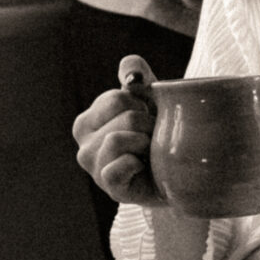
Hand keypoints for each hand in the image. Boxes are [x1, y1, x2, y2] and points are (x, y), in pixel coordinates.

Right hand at [72, 55, 161, 205]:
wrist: (175, 170)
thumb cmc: (157, 129)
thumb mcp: (148, 94)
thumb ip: (136, 72)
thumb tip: (132, 78)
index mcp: (87, 120)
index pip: (117, 99)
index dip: (141, 105)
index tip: (144, 117)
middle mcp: (83, 145)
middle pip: (125, 117)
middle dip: (148, 124)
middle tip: (150, 137)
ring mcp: (94, 168)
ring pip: (118, 140)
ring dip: (145, 143)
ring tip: (148, 151)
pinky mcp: (108, 187)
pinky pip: (119, 167)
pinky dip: (137, 164)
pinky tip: (141, 167)